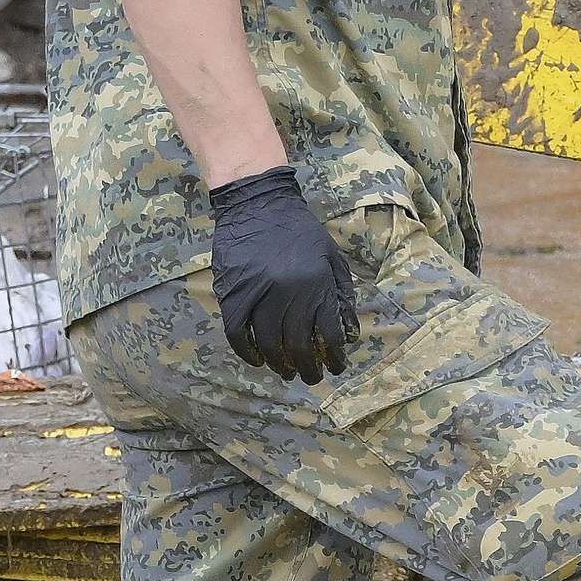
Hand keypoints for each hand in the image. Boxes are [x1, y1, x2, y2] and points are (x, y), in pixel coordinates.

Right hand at [206, 166, 355, 381]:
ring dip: (280, 364)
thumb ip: (341, 293)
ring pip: (270, 345)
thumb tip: (348, 332)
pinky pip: (238, 334)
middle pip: (300, 346)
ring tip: (286, 371)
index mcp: (316, 284)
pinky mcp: (232, 295)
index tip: (335, 367)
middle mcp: (289, 294)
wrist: (257, 203)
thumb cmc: (299, 230)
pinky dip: (247, 352)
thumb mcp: (330, 256)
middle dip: (309, 368)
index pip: (330, 334)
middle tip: (311, 377)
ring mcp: (258, 295)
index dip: (335, 356)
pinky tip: (258, 359)